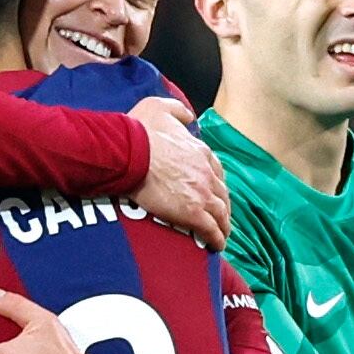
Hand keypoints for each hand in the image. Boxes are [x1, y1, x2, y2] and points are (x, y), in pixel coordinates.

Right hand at [129, 96, 228, 247]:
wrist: (129, 153)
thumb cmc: (139, 131)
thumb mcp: (159, 107)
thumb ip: (178, 110)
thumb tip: (188, 116)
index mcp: (199, 151)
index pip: (216, 169)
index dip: (217, 182)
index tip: (214, 190)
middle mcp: (206, 172)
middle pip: (223, 193)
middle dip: (224, 205)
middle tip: (221, 215)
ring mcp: (202, 194)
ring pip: (222, 213)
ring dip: (224, 225)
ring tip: (222, 235)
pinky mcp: (192, 213)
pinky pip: (211, 229)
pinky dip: (217, 238)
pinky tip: (217, 245)